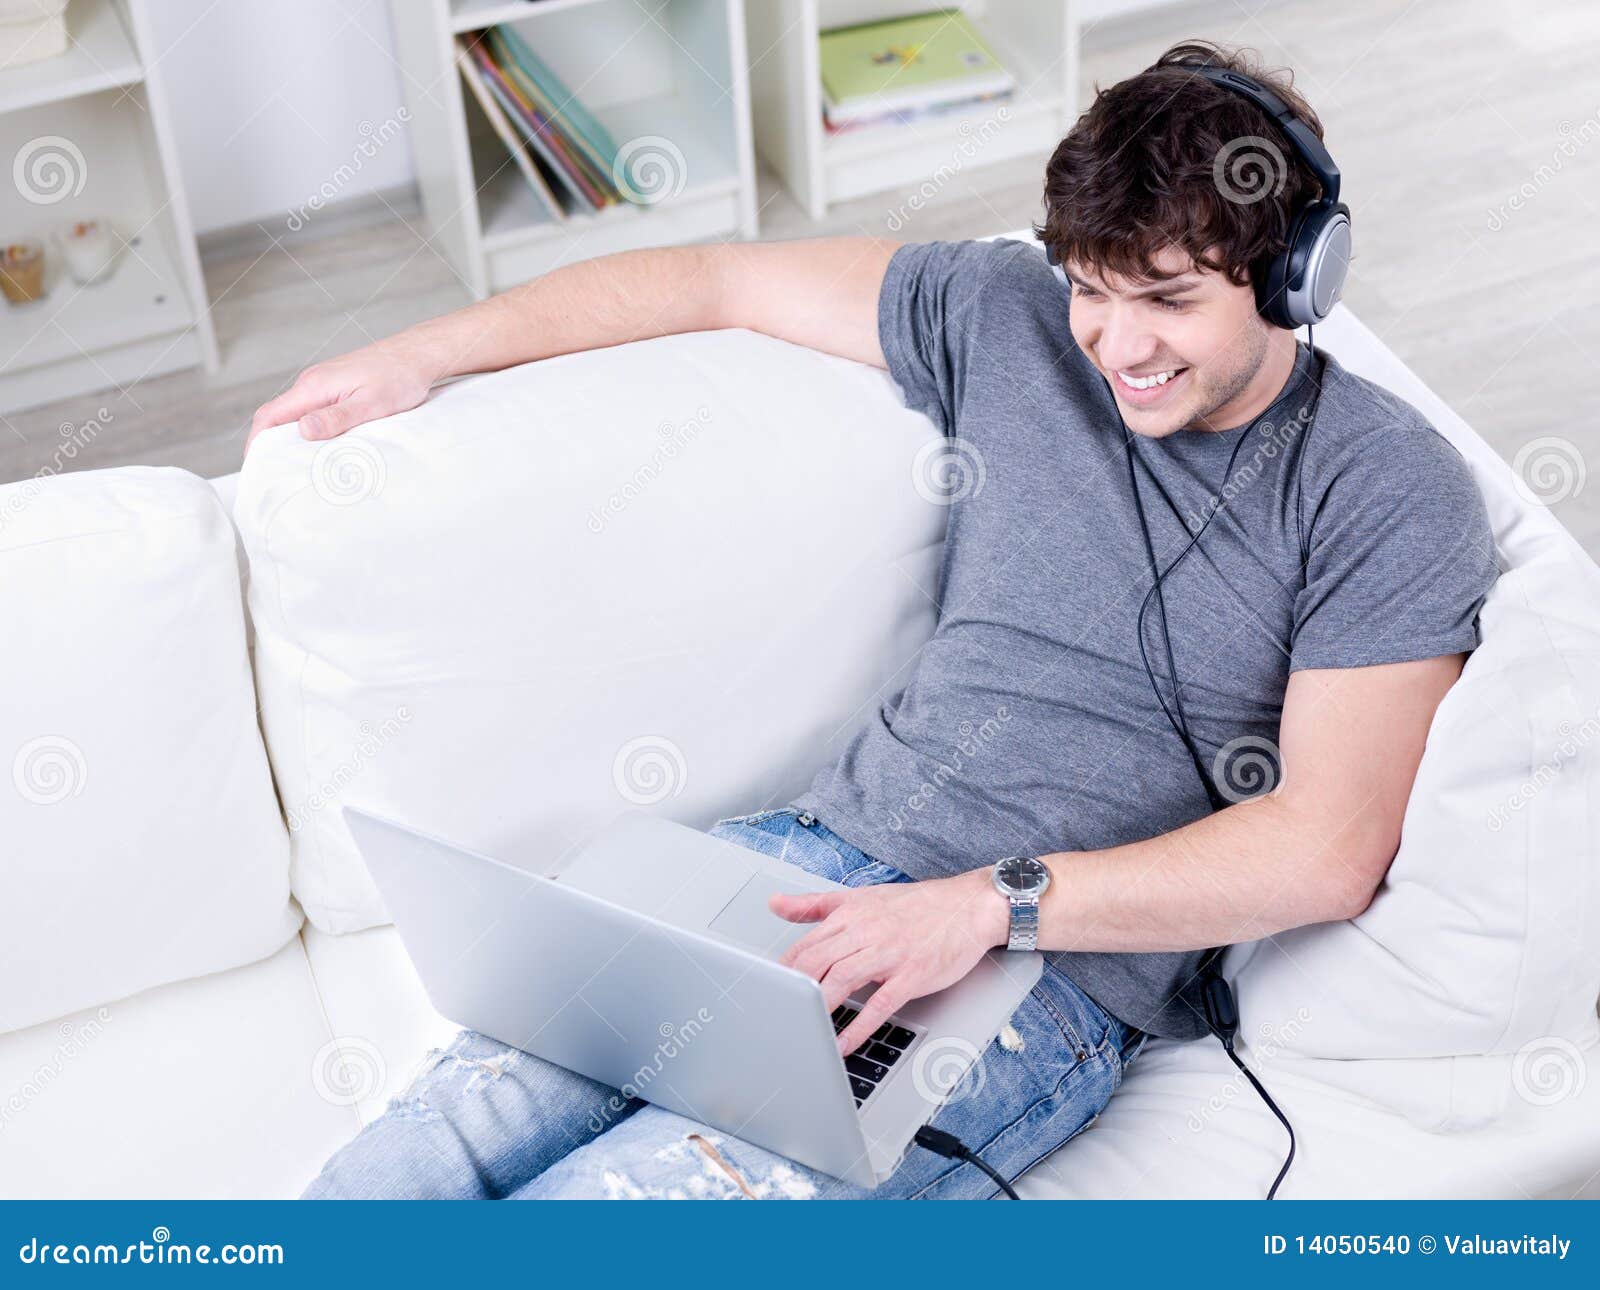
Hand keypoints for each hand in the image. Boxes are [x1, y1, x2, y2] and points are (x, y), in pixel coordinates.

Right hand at [245, 338, 437, 455]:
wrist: (418, 354)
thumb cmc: (400, 377)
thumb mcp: (370, 404)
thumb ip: (336, 418)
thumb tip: (303, 431)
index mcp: (314, 386)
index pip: (269, 415)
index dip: (257, 442)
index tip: (256, 466)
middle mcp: (313, 382)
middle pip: (278, 416)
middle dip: (271, 444)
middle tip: (276, 474)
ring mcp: (324, 383)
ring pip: (297, 414)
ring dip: (293, 438)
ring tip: (298, 466)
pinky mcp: (337, 386)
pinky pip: (314, 410)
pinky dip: (311, 429)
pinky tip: (322, 446)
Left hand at [770, 869, 1006, 1054]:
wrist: (968, 906)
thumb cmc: (916, 906)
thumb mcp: (860, 897)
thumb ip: (815, 904)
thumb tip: (775, 904)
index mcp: (850, 914)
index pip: (804, 945)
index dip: (781, 972)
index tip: (765, 992)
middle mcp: (866, 931)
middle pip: (816, 962)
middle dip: (792, 990)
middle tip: (777, 1015)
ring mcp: (889, 953)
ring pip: (842, 979)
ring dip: (818, 1007)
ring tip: (802, 1030)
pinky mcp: (912, 974)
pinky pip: (880, 1004)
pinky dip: (858, 1026)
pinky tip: (842, 1043)